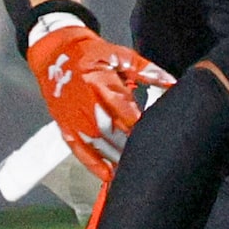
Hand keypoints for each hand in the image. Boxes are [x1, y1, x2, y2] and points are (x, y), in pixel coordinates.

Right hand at [27, 22, 174, 182]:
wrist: (56, 53)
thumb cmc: (93, 54)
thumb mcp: (121, 56)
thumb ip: (148, 72)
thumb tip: (173, 84)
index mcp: (98, 80)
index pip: (121, 106)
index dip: (137, 122)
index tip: (154, 133)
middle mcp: (83, 100)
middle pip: (108, 127)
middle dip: (127, 143)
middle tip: (148, 155)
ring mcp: (71, 115)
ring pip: (95, 142)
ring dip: (114, 157)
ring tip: (133, 168)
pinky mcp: (64, 125)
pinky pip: (78, 149)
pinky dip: (92, 164)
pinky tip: (108, 175)